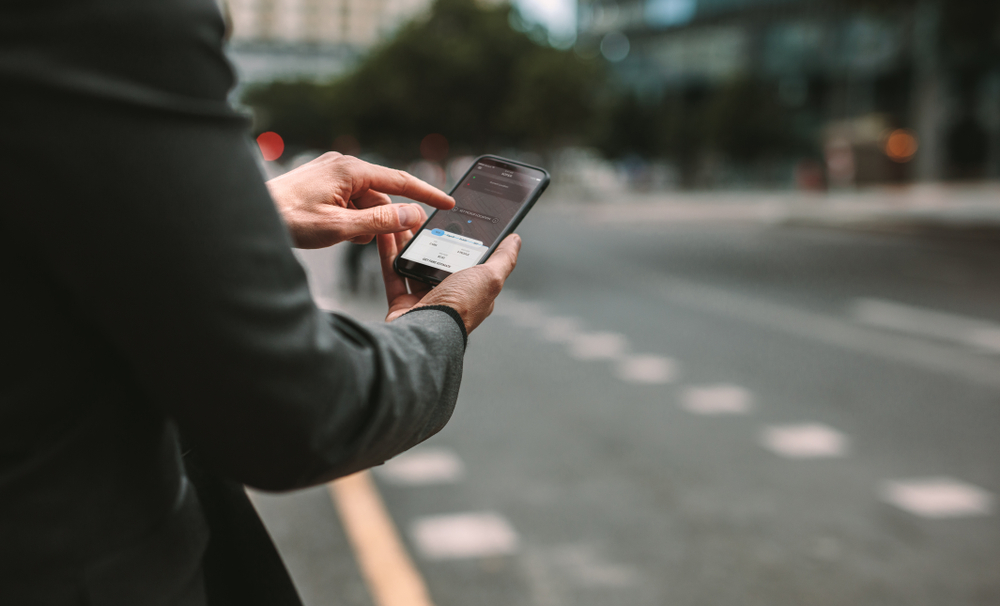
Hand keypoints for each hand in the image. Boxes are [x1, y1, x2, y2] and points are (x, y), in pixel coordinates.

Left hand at [266, 153, 454, 248]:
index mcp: (350, 171)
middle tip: (375, 241)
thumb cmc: (287, 219)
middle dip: (383, 221)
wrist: (247, 215)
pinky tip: (336, 232)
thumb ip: (380, 221)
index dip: (427, 194)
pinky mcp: (322, 186)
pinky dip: (350, 220)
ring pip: (364, 203)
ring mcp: (331, 175)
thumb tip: (412, 214)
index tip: (448, 203)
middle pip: (381, 196)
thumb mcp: (339, 226)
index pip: (400, 181)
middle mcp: (343, 167)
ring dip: (363, 223)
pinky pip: (349, 203)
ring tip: (342, 237)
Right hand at [376, 228, 520, 334]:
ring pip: (415, 263)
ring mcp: (425, 301)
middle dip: (431, 236)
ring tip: (403, 219)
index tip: (454, 218)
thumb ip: (503, 258)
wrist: (425, 333)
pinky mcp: (402, 304)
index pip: (470, 259)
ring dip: (408, 241)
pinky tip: (386, 233)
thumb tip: (515, 241)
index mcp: (473, 290)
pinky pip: (393, 273)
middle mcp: (450, 296)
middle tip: (424, 216)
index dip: (462, 238)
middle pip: (439, 258)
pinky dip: (388, 253)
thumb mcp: (490, 278)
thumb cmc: (460, 309)